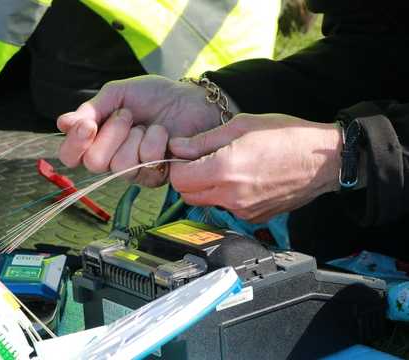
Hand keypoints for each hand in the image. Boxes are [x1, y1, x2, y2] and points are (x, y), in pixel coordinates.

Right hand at [57, 75, 220, 186]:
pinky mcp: (156, 176)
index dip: (74, 143)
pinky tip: (163, 135)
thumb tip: (63, 123)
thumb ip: (92, 109)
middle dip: (111, 134)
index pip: (70, 156)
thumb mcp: (118, 93)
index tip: (87, 124)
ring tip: (148, 125)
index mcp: (97, 139)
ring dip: (135, 138)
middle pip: (94, 163)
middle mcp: (111, 159)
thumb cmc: (155, 96)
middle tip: (127, 117)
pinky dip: (154, 143)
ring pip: (119, 166)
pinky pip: (145, 166)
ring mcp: (134, 171)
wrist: (191, 99)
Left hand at [169, 113, 342, 222]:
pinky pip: (227, 208)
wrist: (323, 161)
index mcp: (225, 170)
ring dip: (206, 187)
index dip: (177, 166)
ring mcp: (243, 211)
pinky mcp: (254, 218)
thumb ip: (203, 140)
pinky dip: (226, 196)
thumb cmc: (286, 136)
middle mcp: (231, 196)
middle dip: (188, 178)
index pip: (178, 179)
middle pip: (187, 195)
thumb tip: (177, 147)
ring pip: (206, 202)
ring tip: (226, 166)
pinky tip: (244, 179)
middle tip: (201, 160)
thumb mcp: (241, 126)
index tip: (185, 155)